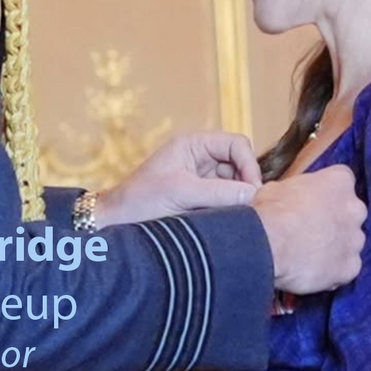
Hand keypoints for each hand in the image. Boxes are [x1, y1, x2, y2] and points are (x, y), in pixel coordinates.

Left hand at [96, 132, 262, 226]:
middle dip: (246, 185)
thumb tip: (255, 195)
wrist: (115, 226)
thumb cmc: (140, 202)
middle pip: (240, 165)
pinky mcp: (200, 200)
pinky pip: (226, 201)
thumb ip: (220, 192)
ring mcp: (200, 180)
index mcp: (192, 145)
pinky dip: (231, 211)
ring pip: (235, 185)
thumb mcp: (182, 193)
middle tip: (250, 209)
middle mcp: (199, 158)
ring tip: (237, 218)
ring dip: (239, 201)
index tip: (252, 191)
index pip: (236, 145)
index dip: (249, 165)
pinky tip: (228, 223)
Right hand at [252, 165, 365, 292]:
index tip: (313, 199)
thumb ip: (296, 191)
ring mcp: (355, 240)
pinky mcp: (351, 267)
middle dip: (335, 219)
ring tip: (308, 253)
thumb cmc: (271, 212)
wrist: (268, 246)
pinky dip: (332, 269)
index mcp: (339, 181)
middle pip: (350, 212)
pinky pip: (346, 267)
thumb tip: (292, 199)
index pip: (342, 179)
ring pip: (349, 241)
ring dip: (334, 245)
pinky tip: (311, 269)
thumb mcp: (277, 188)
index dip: (326, 191)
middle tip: (311, 227)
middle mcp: (355, 209)